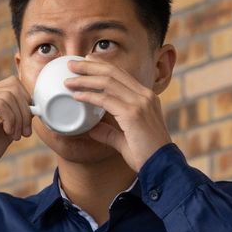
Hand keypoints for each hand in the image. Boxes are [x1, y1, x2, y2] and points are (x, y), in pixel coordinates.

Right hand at [0, 76, 31, 174]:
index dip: (26, 102)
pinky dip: (10, 119)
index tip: (28, 125)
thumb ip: (16, 120)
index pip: (12, 85)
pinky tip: (7, 133)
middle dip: (25, 110)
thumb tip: (33, 109)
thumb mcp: (4, 134)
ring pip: (8, 95)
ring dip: (18, 118)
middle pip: (13, 86)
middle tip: (25, 132)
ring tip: (15, 136)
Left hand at [63, 57, 171, 171]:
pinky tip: (77, 96)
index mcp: (146, 98)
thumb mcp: (126, 140)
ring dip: (85, 79)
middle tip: (72, 64)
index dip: (102, 67)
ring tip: (69, 79)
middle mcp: (145, 96)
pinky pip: (106, 100)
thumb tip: (93, 129)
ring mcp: (140, 103)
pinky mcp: (133, 114)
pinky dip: (89, 96)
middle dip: (91, 66)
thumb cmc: (147, 156)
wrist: (162, 167)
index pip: (122, 75)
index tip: (86, 64)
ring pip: (108, 82)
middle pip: (113, 72)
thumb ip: (110, 132)